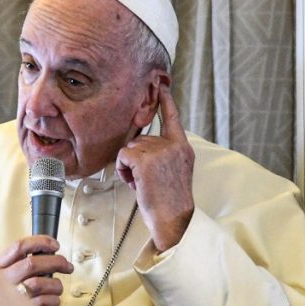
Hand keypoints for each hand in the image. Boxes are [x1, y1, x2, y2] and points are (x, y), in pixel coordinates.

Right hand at [0, 235, 73, 305]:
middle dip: (56, 262)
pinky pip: (45, 302)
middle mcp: (2, 282)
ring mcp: (11, 299)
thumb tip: (50, 253)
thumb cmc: (8, 298)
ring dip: (56, 284)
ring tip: (57, 288)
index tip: (55, 245)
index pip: (18, 247)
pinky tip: (52, 302)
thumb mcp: (5, 277)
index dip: (41, 242)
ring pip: (40, 284)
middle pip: (32, 264)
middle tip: (67, 266)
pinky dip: (54, 301)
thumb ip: (20, 264)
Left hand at [116, 84, 194, 250]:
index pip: (173, 119)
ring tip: (142, 183)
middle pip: (140, 140)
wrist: (173, 218)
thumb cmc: (170, 201)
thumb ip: (163, 154)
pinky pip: (122, 156)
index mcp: (182, 147)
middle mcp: (172, 145)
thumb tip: (140, 147)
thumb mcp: (175, 171)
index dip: (166, 102)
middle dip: (136, 160)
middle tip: (147, 180)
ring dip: (128, 167)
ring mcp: (159, 150)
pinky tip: (135, 183)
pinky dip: (122, 170)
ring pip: (128, 148)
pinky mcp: (145, 159)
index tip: (162, 86)